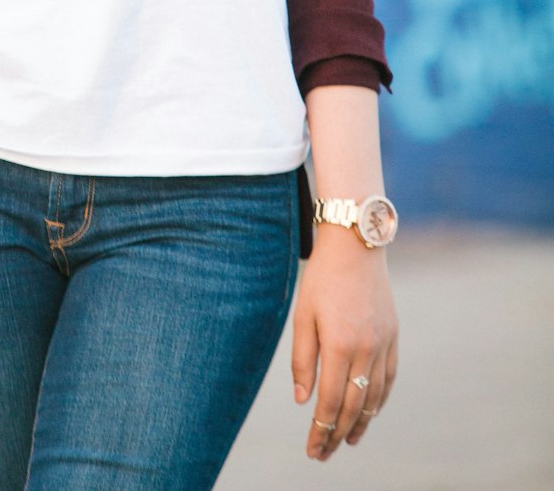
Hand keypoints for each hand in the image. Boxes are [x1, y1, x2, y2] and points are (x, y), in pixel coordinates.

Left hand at [291, 226, 398, 460]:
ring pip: (375, 396)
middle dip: (337, 434)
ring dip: (361, 423)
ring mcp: (384, 343)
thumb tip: (303, 400)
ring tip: (346, 439)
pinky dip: (379, 399)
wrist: (356, 244)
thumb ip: (303, 360)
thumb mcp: (302, 315)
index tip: (312, 449)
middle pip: (355, 406)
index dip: (321, 429)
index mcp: (339, 345)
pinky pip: (389, 378)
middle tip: (323, 453)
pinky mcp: (394, 336)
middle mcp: (366, 349)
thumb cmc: (322, 278)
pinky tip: (370, 411)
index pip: (332, 402)